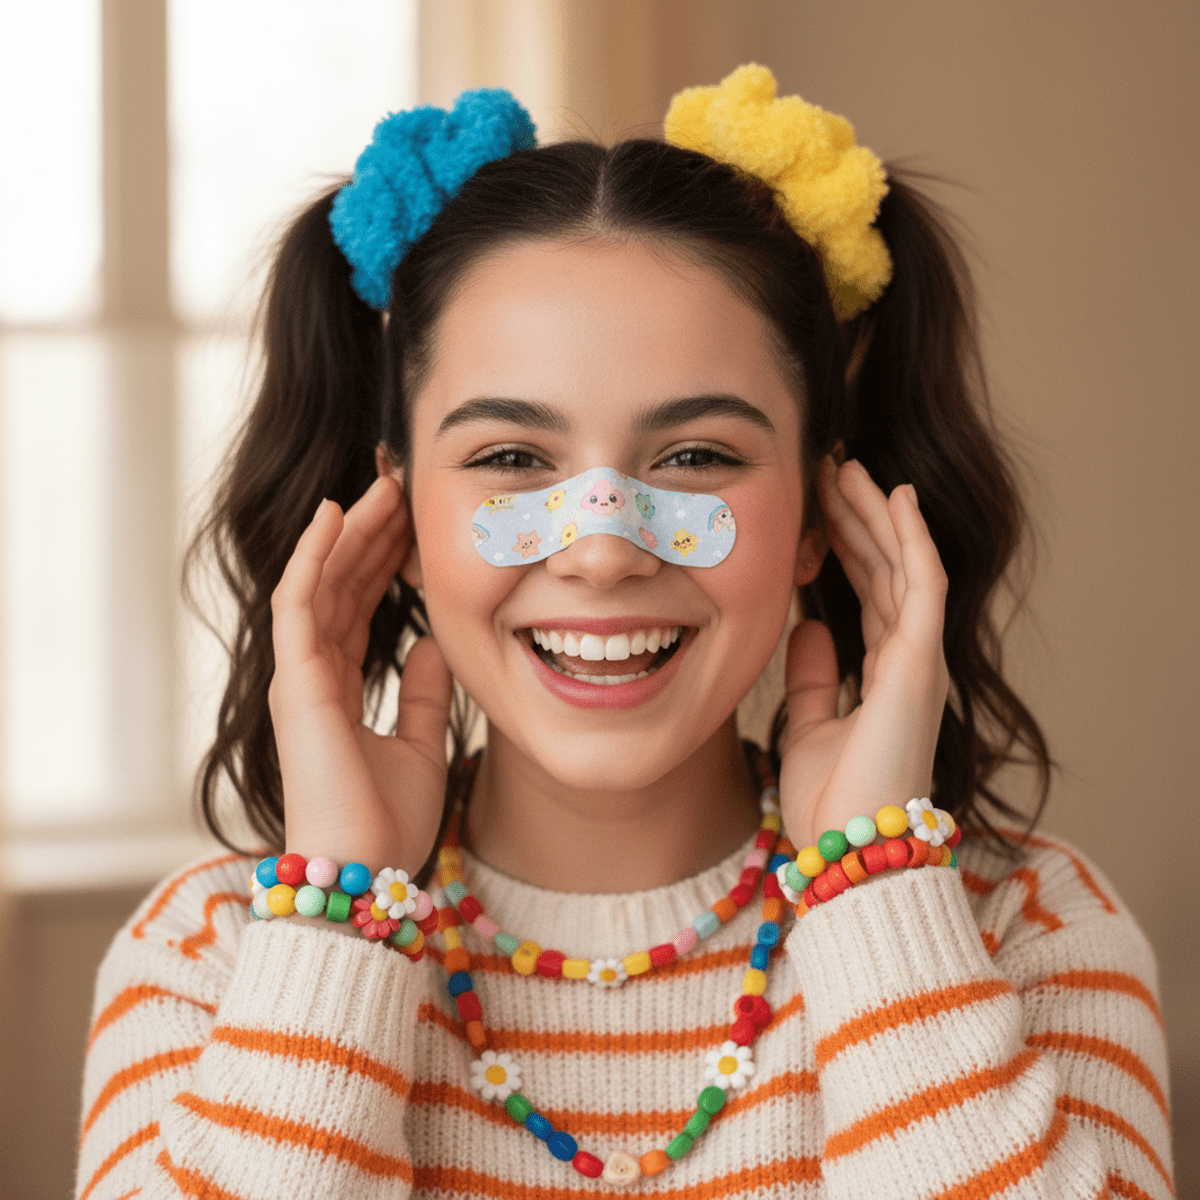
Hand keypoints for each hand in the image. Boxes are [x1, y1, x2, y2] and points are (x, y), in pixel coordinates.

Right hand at [268, 475, 451, 876]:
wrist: (366, 873)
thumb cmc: (388, 822)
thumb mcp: (421, 744)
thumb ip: (422, 693)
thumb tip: (432, 644)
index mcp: (336, 687)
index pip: (357, 605)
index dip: (381, 559)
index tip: (411, 520)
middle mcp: (312, 674)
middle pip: (339, 584)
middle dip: (369, 533)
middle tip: (399, 485)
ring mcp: (299, 676)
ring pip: (321, 582)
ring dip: (349, 531)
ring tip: (380, 485)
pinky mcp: (295, 682)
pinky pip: (301, 603)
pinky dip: (316, 556)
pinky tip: (335, 515)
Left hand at [777, 458, 949, 850]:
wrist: (850, 854)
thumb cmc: (834, 803)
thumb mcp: (811, 726)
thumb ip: (816, 675)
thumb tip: (809, 626)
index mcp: (886, 673)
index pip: (868, 592)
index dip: (846, 545)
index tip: (819, 505)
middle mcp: (909, 659)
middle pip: (884, 569)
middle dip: (857, 516)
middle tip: (830, 468)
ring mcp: (920, 658)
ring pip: (901, 565)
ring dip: (875, 513)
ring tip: (848, 467)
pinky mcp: (921, 662)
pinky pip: (920, 584)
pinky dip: (910, 538)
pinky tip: (893, 497)